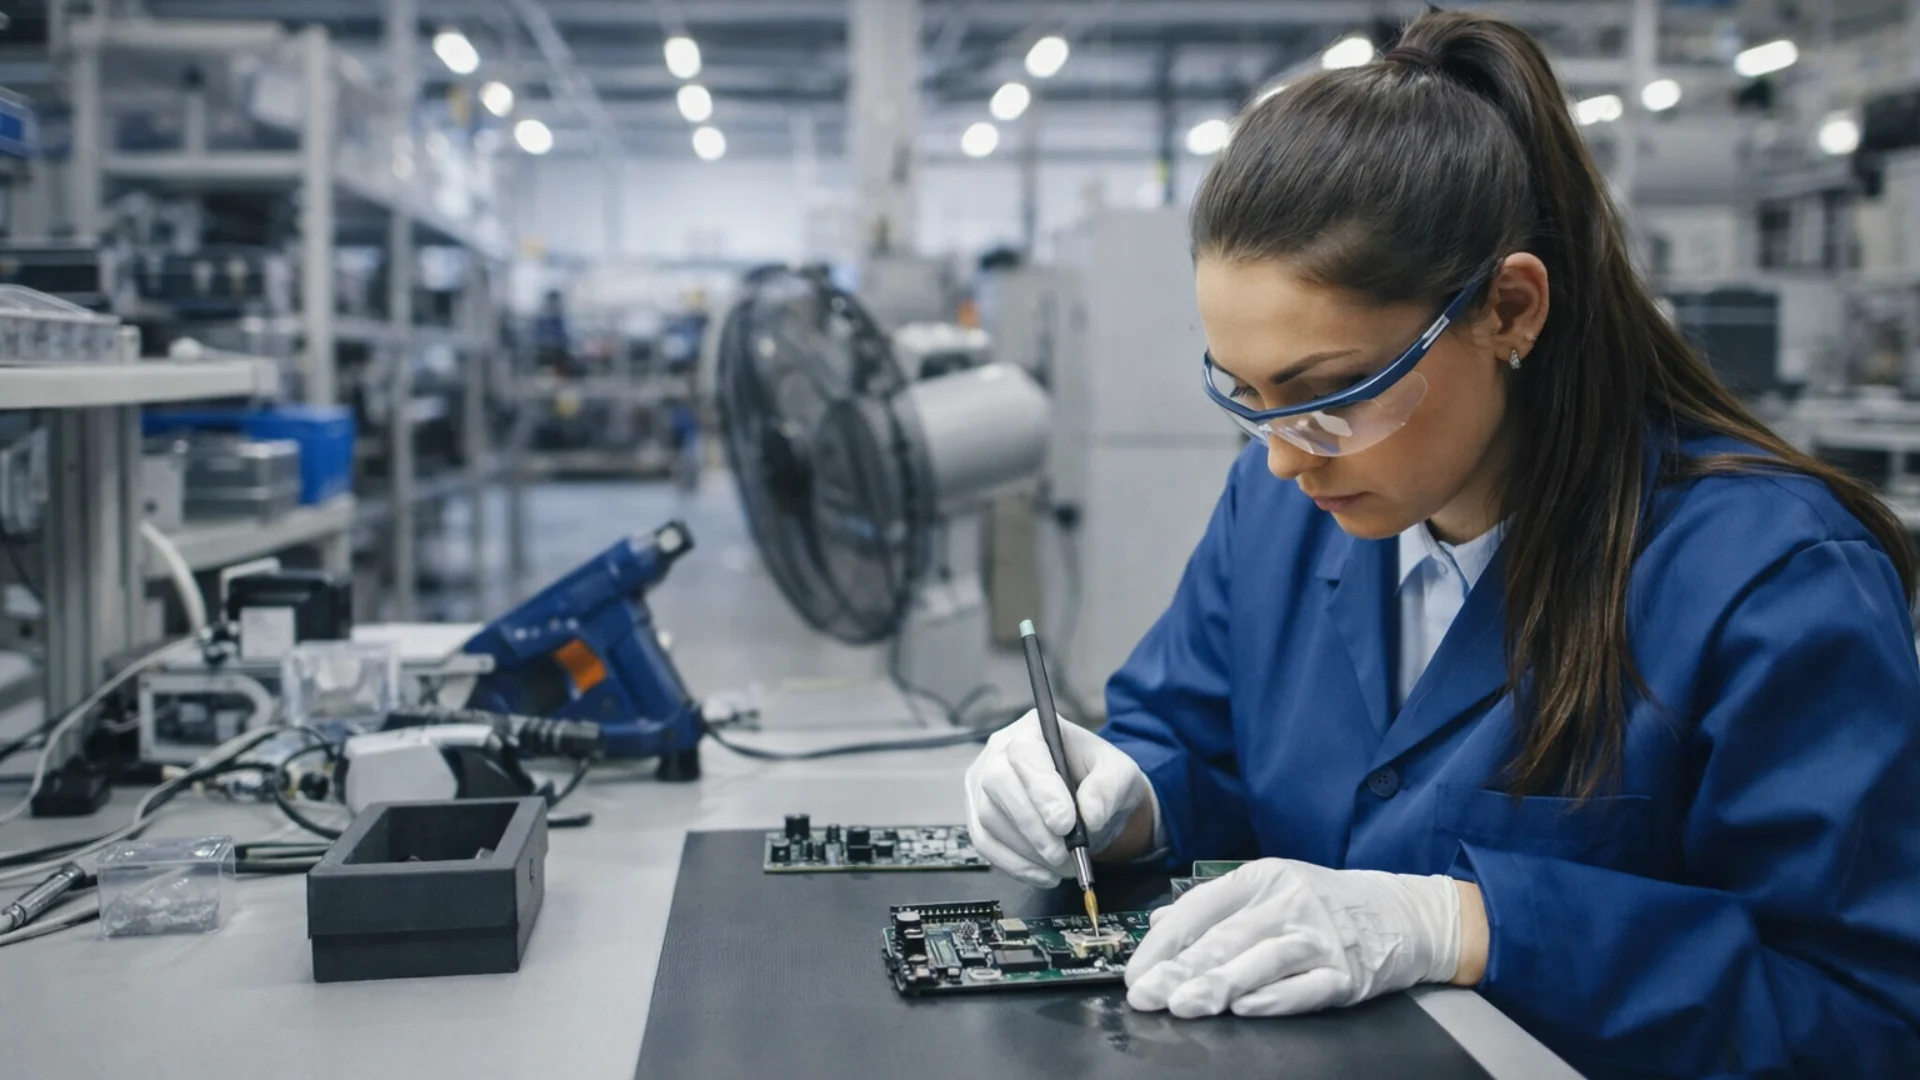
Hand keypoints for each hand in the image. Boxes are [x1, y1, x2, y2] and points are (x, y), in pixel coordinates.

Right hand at [963, 709, 1153, 886]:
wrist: (1089, 800)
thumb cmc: (1099, 778)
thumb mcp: (1119, 774)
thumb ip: (1108, 788)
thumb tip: (1090, 817)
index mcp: (1034, 730)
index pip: (1025, 753)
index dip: (1042, 790)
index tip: (1066, 824)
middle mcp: (998, 751)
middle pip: (998, 784)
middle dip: (1033, 827)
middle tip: (1064, 853)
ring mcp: (981, 783)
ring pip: (989, 818)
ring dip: (1027, 850)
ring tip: (1063, 864)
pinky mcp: (977, 815)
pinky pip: (985, 843)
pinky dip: (1015, 865)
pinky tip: (1044, 874)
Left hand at [1125, 858, 1461, 1017]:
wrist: (1402, 912)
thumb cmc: (1325, 903)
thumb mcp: (1268, 890)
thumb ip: (1213, 907)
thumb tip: (1157, 924)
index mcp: (1261, 879)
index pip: (1200, 908)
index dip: (1162, 942)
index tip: (1135, 972)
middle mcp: (1288, 902)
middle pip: (1226, 938)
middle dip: (1181, 970)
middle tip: (1148, 995)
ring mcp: (1320, 937)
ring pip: (1261, 960)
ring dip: (1219, 985)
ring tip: (1184, 1006)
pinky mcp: (1347, 972)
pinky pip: (1307, 987)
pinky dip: (1275, 998)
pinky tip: (1245, 1009)